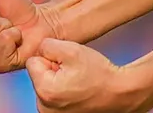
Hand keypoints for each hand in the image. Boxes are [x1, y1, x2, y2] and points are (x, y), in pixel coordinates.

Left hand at [26, 38, 147, 112]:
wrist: (119, 93)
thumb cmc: (99, 74)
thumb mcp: (72, 50)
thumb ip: (48, 45)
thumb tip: (39, 49)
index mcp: (44, 90)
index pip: (33, 62)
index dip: (50, 57)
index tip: (67, 63)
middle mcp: (44, 107)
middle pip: (38, 76)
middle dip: (52, 70)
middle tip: (74, 72)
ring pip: (45, 87)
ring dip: (57, 81)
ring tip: (78, 82)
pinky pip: (53, 98)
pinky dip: (63, 93)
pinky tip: (78, 91)